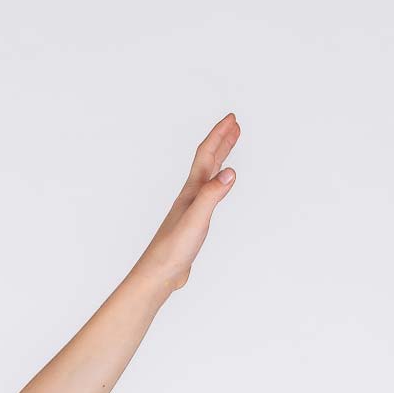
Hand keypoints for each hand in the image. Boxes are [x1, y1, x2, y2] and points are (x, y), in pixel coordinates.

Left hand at [138, 113, 238, 293]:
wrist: (160, 273)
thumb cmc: (174, 248)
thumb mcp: (196, 218)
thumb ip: (212, 194)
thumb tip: (230, 172)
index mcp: (192, 191)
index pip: (206, 155)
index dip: (219, 135)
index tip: (232, 119)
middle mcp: (191, 195)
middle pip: (207, 160)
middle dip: (221, 141)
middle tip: (234, 125)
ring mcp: (192, 208)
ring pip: (208, 176)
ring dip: (219, 159)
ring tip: (228, 148)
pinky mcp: (193, 222)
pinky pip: (208, 194)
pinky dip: (216, 183)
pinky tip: (217, 186)